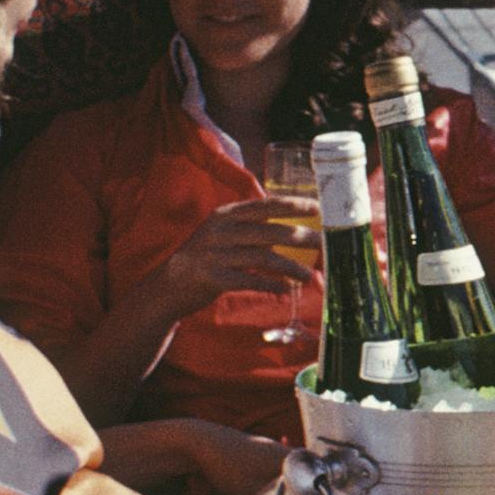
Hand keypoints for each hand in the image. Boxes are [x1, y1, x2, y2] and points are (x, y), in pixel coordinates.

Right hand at [154, 193, 317, 313]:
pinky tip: (285, 290)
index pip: (263, 205)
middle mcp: (220, 231)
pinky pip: (248, 280)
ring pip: (261, 258)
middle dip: (299, 236)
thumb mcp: (223, 234)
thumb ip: (252, 229)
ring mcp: (215, 254)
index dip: (291, 205)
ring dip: (290, 267)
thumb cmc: (207, 258)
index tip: (317, 206)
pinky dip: (269, 284)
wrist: (169, 285)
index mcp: (226, 215)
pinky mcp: (212, 278)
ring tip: (310, 276)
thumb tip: (295, 231)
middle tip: (325, 243)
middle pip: (268, 231)